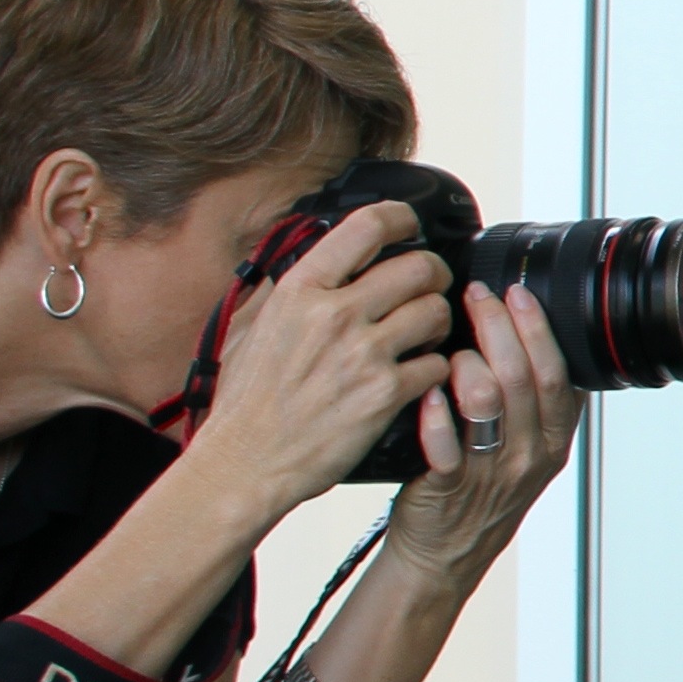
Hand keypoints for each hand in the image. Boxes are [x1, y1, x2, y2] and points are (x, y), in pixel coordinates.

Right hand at [190, 205, 456, 514]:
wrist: (245, 462)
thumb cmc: (246, 402)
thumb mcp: (251, 327)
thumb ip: (287, 289)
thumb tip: (315, 255)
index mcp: (300, 290)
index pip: (367, 226)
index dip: (402, 218)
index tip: (411, 225)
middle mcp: (334, 314)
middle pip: (419, 267)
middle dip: (432, 276)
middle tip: (428, 289)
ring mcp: (363, 353)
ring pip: (436, 312)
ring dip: (437, 323)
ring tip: (422, 336)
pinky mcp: (385, 393)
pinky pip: (436, 364)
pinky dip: (434, 370)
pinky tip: (417, 377)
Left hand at [383, 280, 584, 587]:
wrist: (446, 553)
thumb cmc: (480, 493)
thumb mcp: (528, 448)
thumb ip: (536, 401)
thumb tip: (531, 335)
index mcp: (552, 438)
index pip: (558, 374)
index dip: (538, 329)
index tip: (517, 293)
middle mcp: (527, 453)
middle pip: (523, 378)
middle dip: (499, 327)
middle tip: (477, 297)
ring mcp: (490, 471)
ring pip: (488, 404)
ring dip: (469, 364)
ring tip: (451, 345)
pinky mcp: (449, 486)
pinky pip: (445, 446)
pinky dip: (436, 414)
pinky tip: (427, 391)